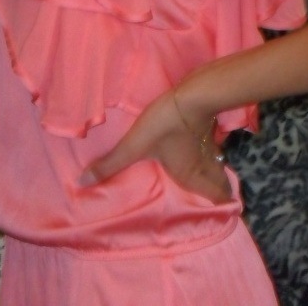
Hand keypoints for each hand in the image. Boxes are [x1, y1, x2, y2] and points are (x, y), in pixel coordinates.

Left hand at [79, 89, 231, 204]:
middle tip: (218, 198)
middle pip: (221, 184)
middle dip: (221, 192)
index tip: (224, 213)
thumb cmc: (166, 124)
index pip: (218, 198)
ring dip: (216, 172)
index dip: (223, 206)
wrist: (193, 92)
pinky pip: (213, 146)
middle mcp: (203, 164)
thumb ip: (111, 164)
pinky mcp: (207, 125)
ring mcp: (208, 144)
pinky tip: (202, 147)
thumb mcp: (134, 145)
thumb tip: (83, 184)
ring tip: (210, 177)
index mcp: (190, 175)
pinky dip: (211, 152)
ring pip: (218, 164)